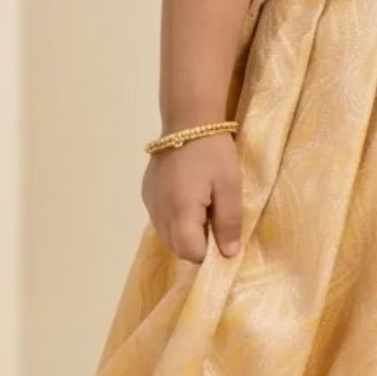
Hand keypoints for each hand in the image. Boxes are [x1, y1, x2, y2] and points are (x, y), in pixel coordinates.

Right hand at [142, 133, 242, 263]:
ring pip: (166, 234)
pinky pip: (160, 218)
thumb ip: (228, 223)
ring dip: (184, 231)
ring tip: (201, 205)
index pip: (190, 253)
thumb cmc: (214, 153)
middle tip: (213, 217)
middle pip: (176, 247)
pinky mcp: (146, 193)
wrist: (188, 120)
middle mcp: (159, 211)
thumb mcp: (230, 186)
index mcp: (180, 212)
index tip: (220, 236)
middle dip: (196, 242)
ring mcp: (150, 202)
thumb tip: (228, 254)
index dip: (208, 251)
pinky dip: (174, 217)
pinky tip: (187, 197)